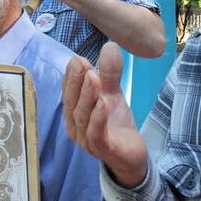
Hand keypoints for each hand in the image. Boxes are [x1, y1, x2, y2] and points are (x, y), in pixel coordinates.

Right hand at [62, 42, 147, 186]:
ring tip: (94, 78)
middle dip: (76, 82)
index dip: (70, 76)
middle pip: (72, 103)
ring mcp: (87, 140)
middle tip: (81, 63)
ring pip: (83, 117)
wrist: (131, 155)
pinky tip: (103, 104)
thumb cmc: (115, 124)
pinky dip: (98, 118)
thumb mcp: (112, 94)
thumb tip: (109, 45)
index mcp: (74, 112)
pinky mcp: (104, 149)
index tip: (76, 59)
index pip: (68, 92)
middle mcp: (75, 127)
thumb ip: (110, 73)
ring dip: (88, 96)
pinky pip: (96, 134)